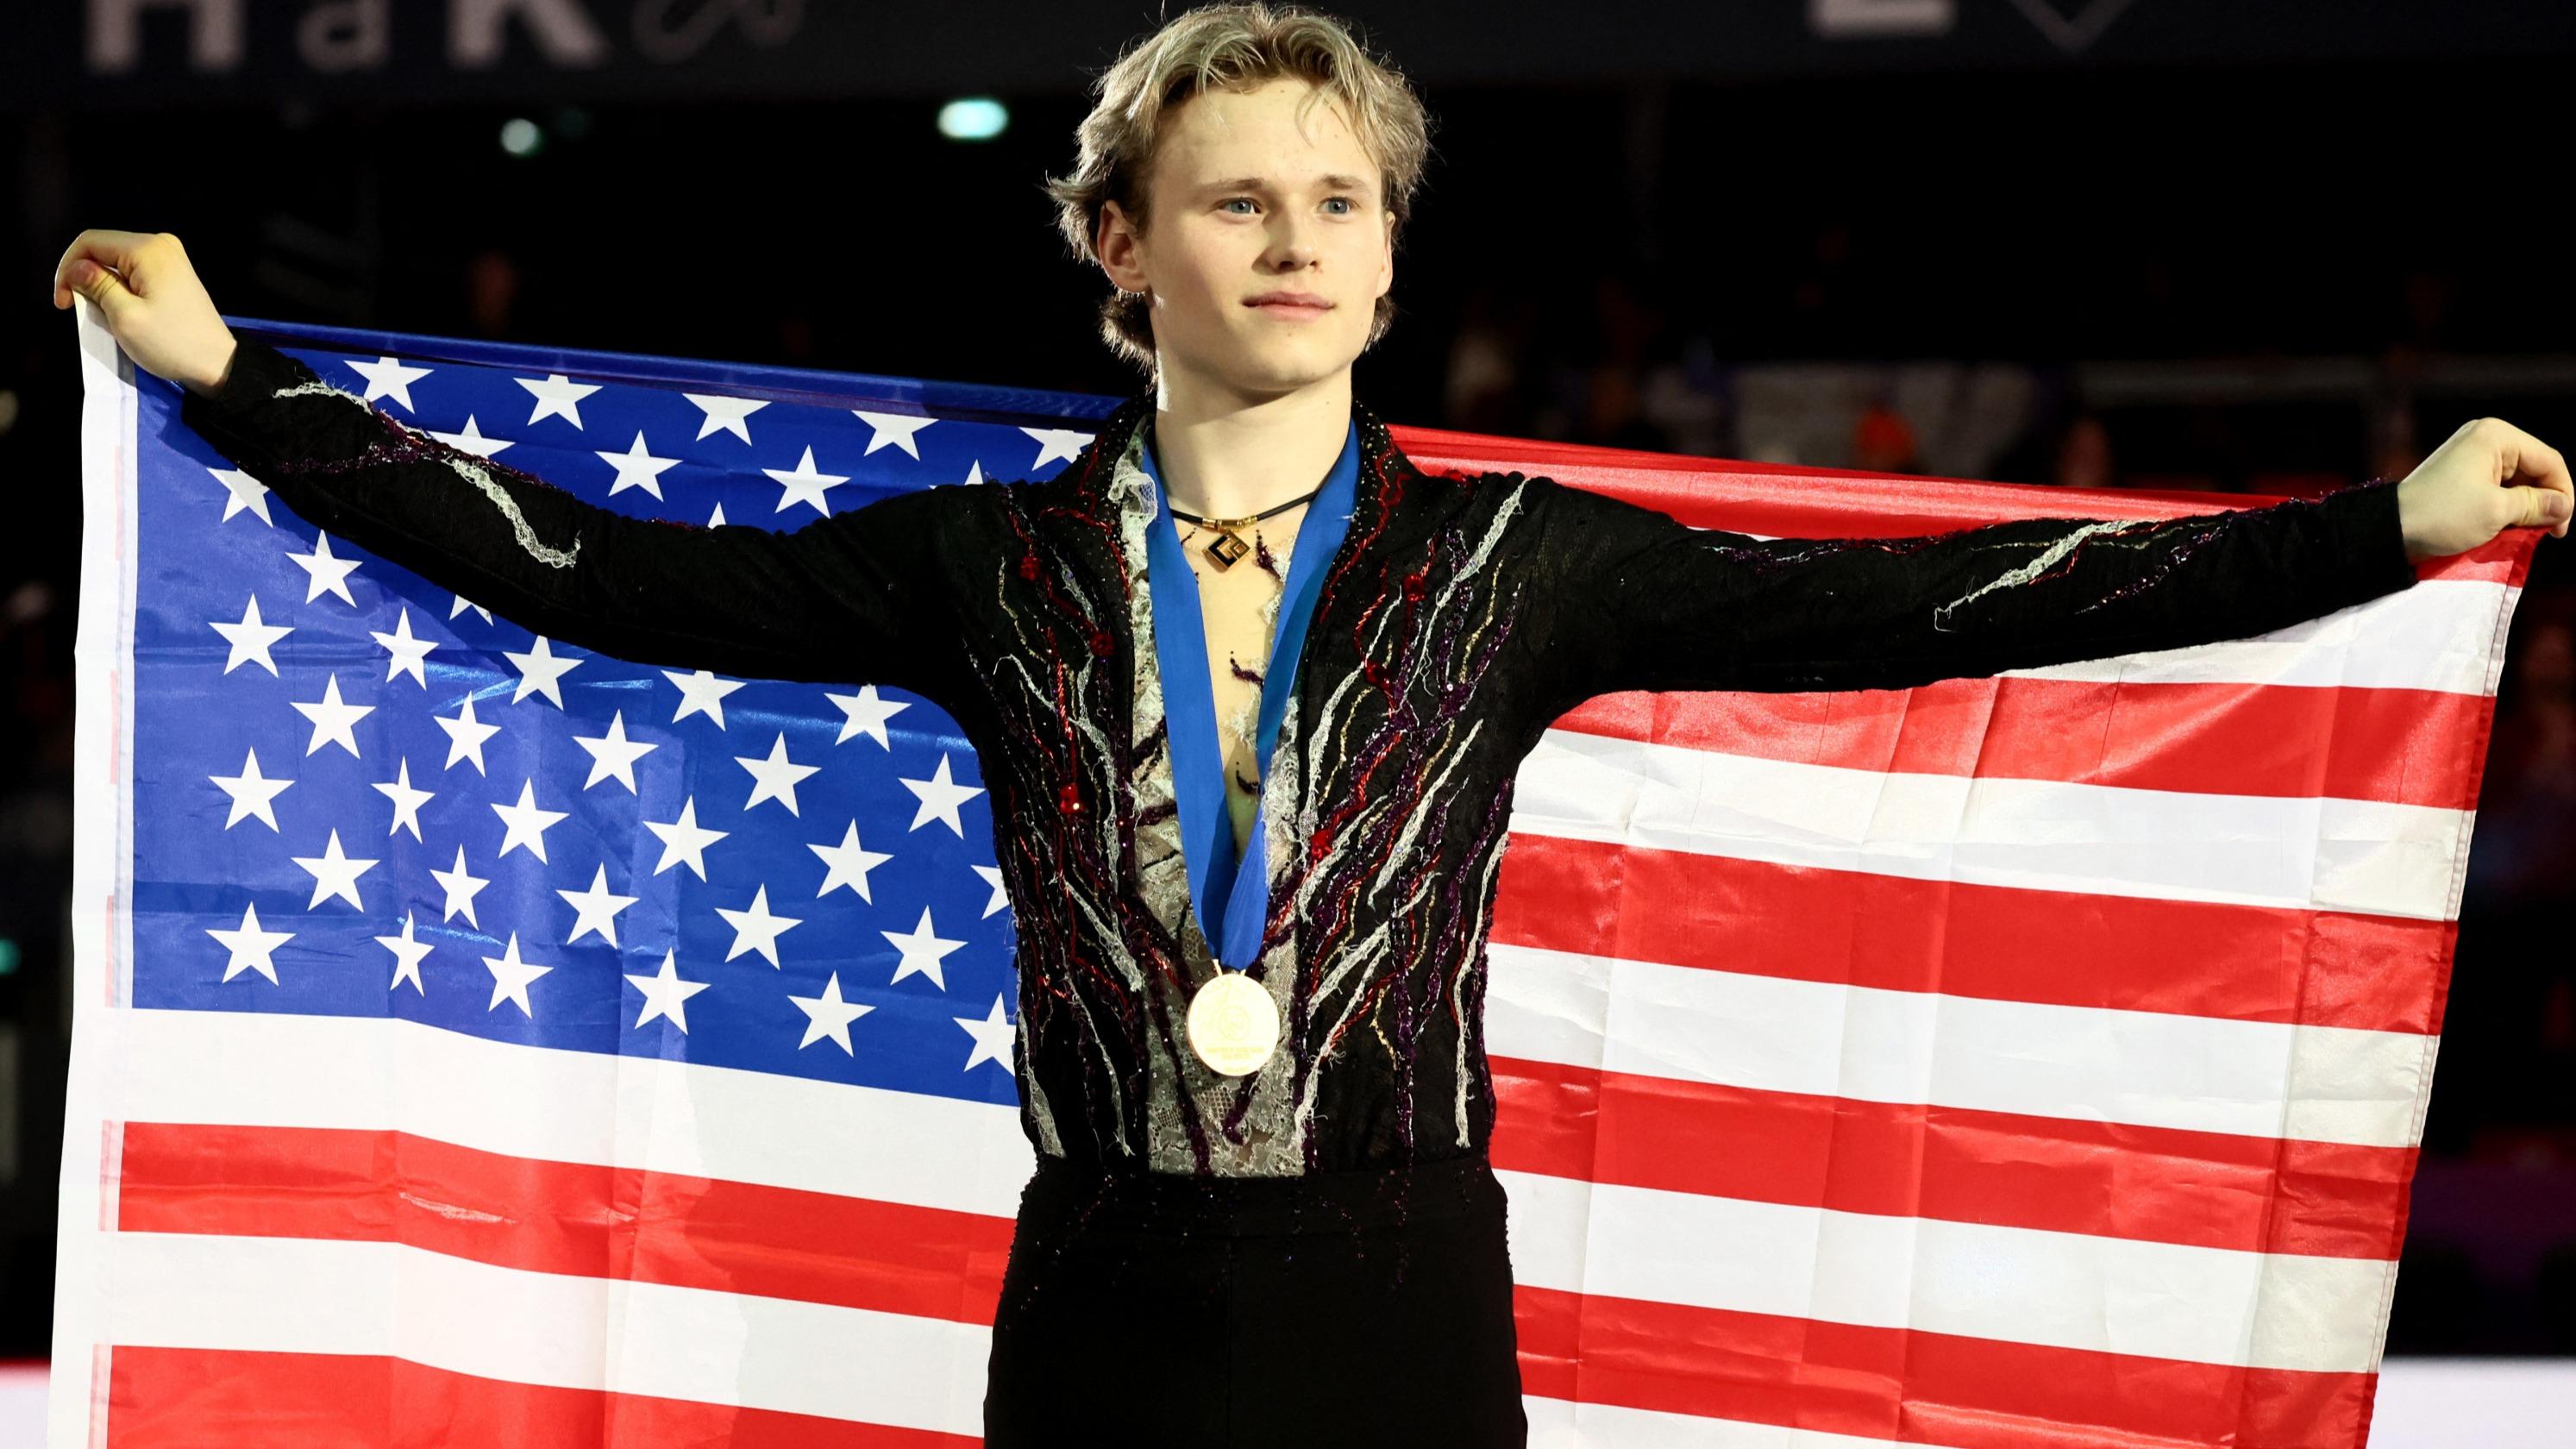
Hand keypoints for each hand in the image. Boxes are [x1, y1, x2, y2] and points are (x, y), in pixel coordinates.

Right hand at [51, 229, 238, 397]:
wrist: (218, 364)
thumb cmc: (172, 343)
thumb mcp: (124, 316)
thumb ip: (96, 285)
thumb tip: (76, 267)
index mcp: (148, 248)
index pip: (90, 241)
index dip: (68, 268)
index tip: (62, 301)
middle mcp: (160, 245)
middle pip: (103, 250)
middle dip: (84, 277)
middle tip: (77, 309)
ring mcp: (170, 258)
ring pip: (117, 263)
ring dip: (102, 286)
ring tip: (101, 314)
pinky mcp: (173, 274)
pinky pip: (134, 273)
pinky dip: (120, 289)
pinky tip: (119, 310)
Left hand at [2394, 417, 2570, 560]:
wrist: (2390, 529)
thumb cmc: (2443, 515)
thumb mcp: (2497, 511)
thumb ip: (2536, 505)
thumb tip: (2563, 505)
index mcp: (2496, 436)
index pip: (2549, 461)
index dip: (2563, 493)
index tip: (2561, 527)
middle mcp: (2485, 438)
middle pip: (2535, 469)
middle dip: (2544, 500)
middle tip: (2547, 532)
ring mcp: (2471, 455)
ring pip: (2517, 481)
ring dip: (2525, 507)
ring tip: (2524, 531)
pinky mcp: (2461, 475)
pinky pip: (2497, 487)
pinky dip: (2506, 507)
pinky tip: (2506, 526)